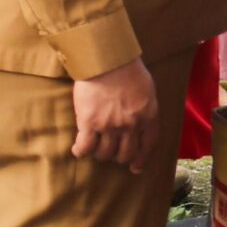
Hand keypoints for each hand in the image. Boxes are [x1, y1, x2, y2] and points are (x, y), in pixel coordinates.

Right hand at [71, 58, 161, 172]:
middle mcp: (130, 124)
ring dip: (100, 154)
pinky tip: (78, 149)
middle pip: (125, 154)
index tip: (135, 167)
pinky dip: (81, 151)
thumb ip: (145, 108)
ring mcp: (109, 126)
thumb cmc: (128, 69)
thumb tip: (141, 121)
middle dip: (119, 157)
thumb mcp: (147, 90)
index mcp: (148, 115)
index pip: (148, 145)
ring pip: (105, 153)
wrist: (107, 60)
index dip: (141, 159)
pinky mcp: (89, 123)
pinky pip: (85, 147)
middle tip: (113, 154)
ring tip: (96, 147)